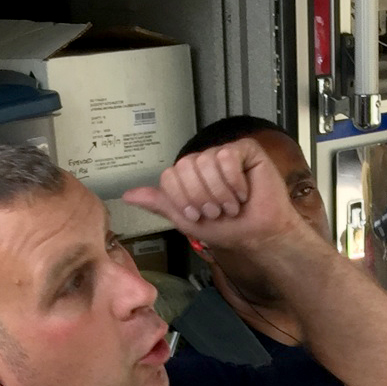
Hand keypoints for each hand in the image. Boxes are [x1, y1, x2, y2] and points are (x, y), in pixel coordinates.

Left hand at [125, 140, 312, 287]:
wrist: (258, 235)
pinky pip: (227, 156)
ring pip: (206, 162)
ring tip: (232, 206)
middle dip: (200, 197)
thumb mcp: (186, 220)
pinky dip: (234, 181)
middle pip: (185, 166)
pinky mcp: (245, 150)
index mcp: (189, 176)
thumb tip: (128, 195)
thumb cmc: (229, 229)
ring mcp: (224, 154)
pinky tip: (243, 193)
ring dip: (219, 193)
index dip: (182, 198)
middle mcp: (204, 162)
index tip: (198, 215)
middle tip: (216, 211)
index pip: (170, 175)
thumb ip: (160, 204)